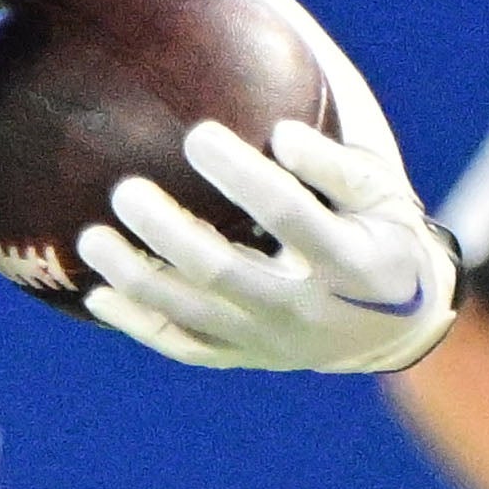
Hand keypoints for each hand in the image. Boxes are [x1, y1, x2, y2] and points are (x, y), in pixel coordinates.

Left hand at [81, 119, 463, 375]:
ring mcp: (272, 342)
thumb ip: (336, 163)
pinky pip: (184, 346)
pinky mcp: (247, 357)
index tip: (197, 134)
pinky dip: (138, 324)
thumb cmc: (383, 235)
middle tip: (125, 190)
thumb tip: (279, 131)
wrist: (397, 327)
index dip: (240, 175)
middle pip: (222, 272)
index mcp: (348, 263)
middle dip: (167, 231)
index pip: (287, 215)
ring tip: (91, 237)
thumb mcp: (383, 193)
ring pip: (192, 316)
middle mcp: (306, 311)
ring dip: (135, 278)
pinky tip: (98, 294)